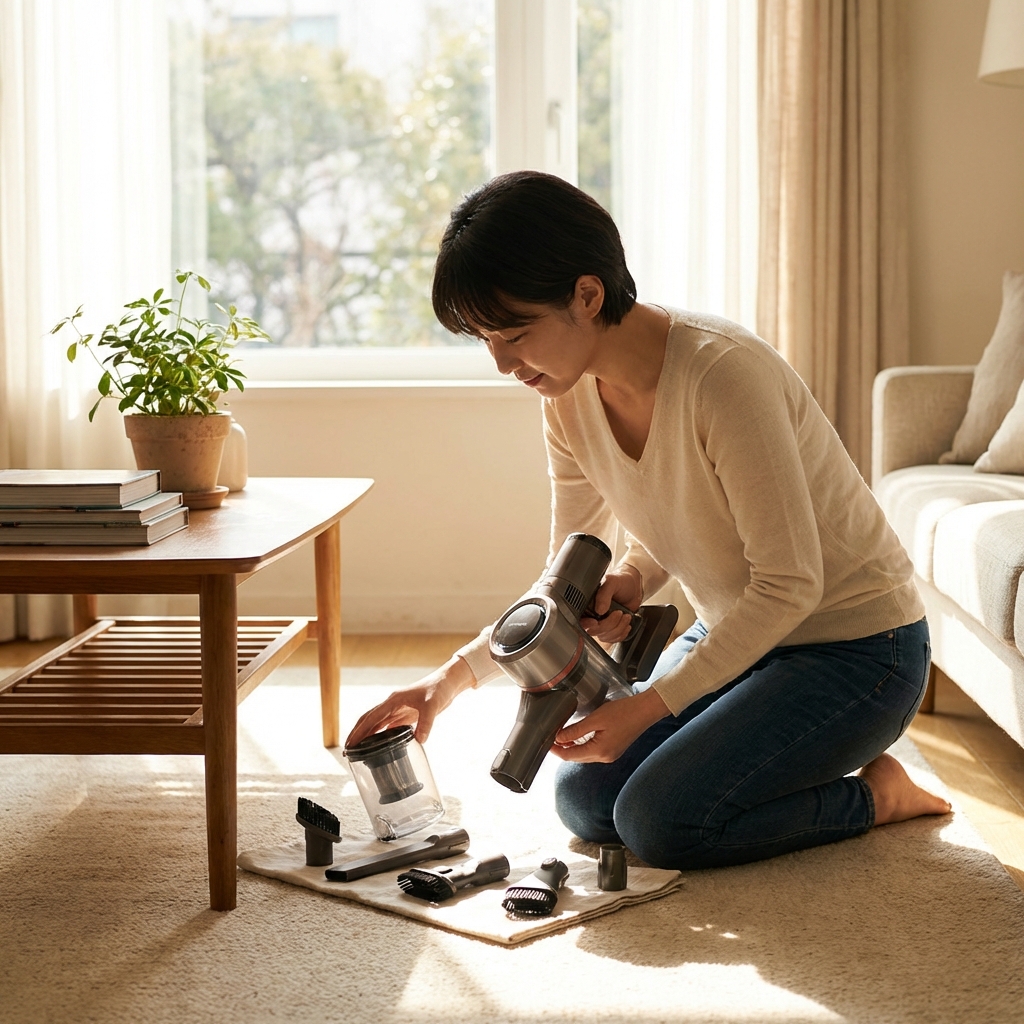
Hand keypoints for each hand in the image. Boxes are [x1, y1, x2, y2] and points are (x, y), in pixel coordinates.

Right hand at [344, 656, 472, 746]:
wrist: (447, 683)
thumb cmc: (438, 689)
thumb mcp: (432, 706)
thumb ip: (426, 723)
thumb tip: (420, 741)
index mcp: (393, 700)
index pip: (371, 718)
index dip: (359, 731)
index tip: (350, 744)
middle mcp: (392, 705)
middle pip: (369, 720)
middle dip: (357, 734)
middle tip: (348, 750)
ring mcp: (398, 709)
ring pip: (377, 723)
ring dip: (367, 735)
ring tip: (358, 750)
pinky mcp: (405, 714)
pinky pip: (389, 726)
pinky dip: (381, 735)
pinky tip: (378, 745)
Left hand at [549, 687, 669, 762]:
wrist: (645, 710)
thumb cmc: (624, 712)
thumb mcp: (596, 718)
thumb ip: (576, 730)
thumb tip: (559, 738)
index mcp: (600, 751)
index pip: (570, 756)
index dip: (556, 750)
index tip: (546, 742)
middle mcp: (605, 757)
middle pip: (576, 757)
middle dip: (563, 749)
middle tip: (550, 737)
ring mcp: (610, 755)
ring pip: (584, 754)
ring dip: (572, 746)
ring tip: (561, 735)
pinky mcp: (614, 750)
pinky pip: (593, 751)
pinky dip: (583, 744)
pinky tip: (578, 735)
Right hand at [579, 563, 643, 643]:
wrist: (633, 586)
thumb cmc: (621, 581)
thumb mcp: (612, 582)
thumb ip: (604, 594)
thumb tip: (599, 609)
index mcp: (587, 603)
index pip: (581, 620)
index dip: (588, 624)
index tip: (595, 621)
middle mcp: (592, 614)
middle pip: (594, 631)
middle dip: (609, 624)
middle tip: (619, 612)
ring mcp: (602, 623)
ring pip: (605, 637)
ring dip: (618, 628)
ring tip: (625, 615)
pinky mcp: (611, 628)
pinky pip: (613, 639)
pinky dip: (622, 633)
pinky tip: (626, 624)